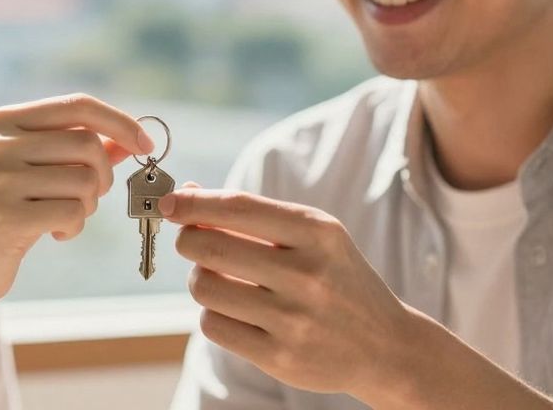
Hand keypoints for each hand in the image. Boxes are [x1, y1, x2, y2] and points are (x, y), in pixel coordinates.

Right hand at [0, 93, 151, 308]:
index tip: (146, 144)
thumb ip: (77, 151)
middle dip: (102, 176)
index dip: (119, 121)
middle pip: (87, 144)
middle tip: (89, 198)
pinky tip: (52, 234)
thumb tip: (128, 138)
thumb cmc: (3, 214)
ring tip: (62, 217)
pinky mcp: (4, 215)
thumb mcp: (35, 172)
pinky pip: (72, 212)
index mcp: (3, 120)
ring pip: (84, 180)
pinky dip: (73, 227)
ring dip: (87, 205)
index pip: (77, 105)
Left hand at [160, 188, 415, 398]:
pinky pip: (213, 325)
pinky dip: (213, 313)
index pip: (237, 207)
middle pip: (209, 246)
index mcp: (317, 232)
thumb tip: (186, 195)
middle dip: (188, 240)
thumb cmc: (336, 278)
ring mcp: (293, 318)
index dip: (193, 204)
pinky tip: (234, 310)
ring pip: (204, 287)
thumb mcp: (312, 235)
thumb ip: (252, 214)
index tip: (168, 203)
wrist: (384, 345)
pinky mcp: (280, 357)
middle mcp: (306, 274)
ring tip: (220, 278)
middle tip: (192, 241)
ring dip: (200, 279)